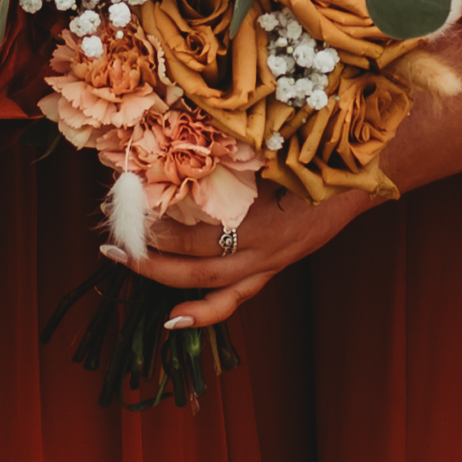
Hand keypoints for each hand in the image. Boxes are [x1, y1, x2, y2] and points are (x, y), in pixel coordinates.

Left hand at [100, 176, 372, 329]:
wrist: (352, 183)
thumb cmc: (307, 160)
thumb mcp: (266, 152)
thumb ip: (226, 157)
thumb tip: (174, 142)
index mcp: (258, 216)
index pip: (195, 229)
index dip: (156, 220)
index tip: (124, 201)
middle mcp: (260, 248)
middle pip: (195, 262)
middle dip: (148, 255)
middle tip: (110, 240)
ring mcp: (266, 264)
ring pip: (211, 287)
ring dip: (165, 279)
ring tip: (125, 265)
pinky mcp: (270, 271)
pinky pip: (234, 300)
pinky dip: (204, 312)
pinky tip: (174, 319)